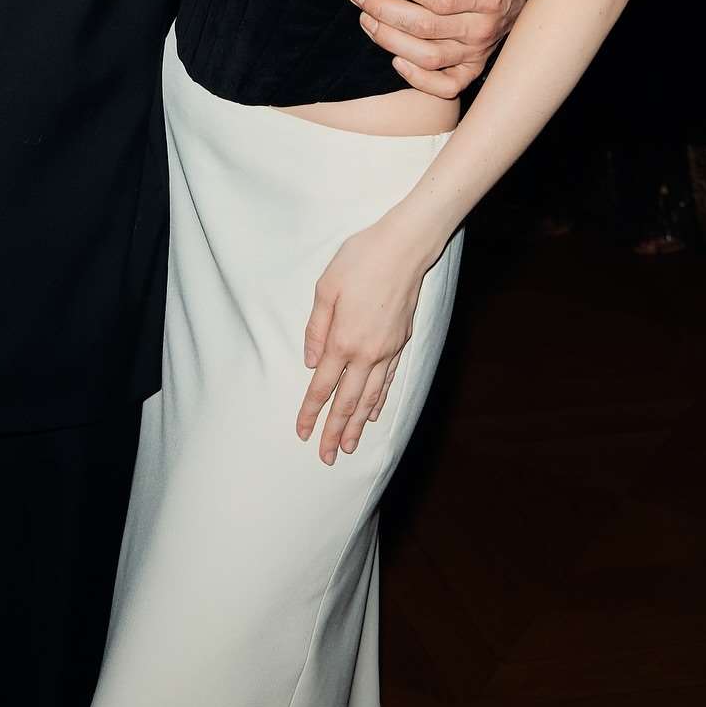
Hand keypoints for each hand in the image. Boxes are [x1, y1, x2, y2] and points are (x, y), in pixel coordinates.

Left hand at [297, 215, 430, 463]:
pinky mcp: (401, 342)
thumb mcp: (326, 288)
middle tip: (326, 458)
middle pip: (347, 402)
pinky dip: (379, 401)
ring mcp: (387, 350)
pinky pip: (388, 381)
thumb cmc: (360, 261)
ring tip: (349, 447)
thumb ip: (316, 328)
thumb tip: (311, 362)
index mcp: (342, 340)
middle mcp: (366, 353)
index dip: (310, 411)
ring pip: (371, 397)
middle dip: (334, 431)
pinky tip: (374, 413)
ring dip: (358, 425)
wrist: (403, 248)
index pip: (322, 386)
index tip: (302, 433)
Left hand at [347, 0, 528, 96]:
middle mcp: (481, 30)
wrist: (526, 4)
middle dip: (383, 9)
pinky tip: (394, 59)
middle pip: (424, 27)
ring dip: (389, 39)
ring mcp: (476, 54)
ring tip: (364, 17)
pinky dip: (418, 79)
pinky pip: (445, 86)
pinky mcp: (470, 71)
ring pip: (427, 57)